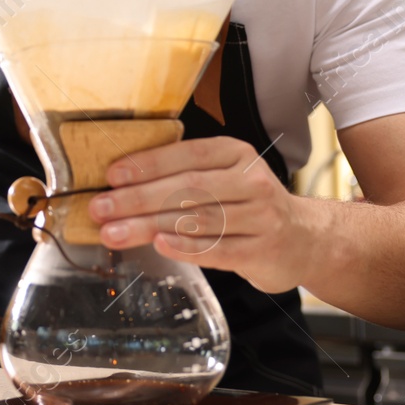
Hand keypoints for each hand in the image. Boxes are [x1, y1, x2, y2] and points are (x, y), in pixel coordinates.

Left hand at [86, 136, 333, 294]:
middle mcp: (251, 181)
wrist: (305, 239)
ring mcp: (261, 217)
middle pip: (187, 188)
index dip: (148, 164)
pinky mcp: (263, 251)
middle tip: (100, 209)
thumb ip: (183, 178)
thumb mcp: (224, 177)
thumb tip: (120, 186)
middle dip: (137, 199)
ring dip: (149, 226)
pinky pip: (218, 249)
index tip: (111, 176)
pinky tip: (158, 245)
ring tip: (113, 233)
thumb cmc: (248, 205)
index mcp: (236, 154)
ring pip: (197, 219)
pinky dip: (186, 247)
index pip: (187, 155)